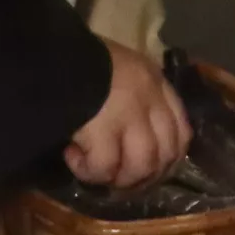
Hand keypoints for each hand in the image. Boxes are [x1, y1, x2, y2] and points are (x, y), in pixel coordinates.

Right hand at [64, 42, 191, 190]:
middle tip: (120, 180)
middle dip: (145, 177)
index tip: (150, 171)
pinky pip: (105, 167)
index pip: (181, 130)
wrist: (52, 54)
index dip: (169, 158)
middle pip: (166, 153)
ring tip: (97, 172)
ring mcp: (130, 113)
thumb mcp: (116, 68)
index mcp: (154, 80)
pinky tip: (73, 159)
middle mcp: (150, 97)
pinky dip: (90, 172)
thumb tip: (129, 138)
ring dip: (120, 179)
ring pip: (141, 165)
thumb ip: (132, 95)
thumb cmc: (80, 58)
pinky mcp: (103, 129)